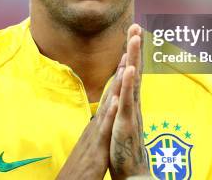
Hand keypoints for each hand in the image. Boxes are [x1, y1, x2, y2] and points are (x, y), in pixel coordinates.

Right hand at [56, 54, 126, 179]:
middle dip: (121, 67)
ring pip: (108, 104)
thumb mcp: (93, 144)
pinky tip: (119, 99)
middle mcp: (97, 122)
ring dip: (117, 83)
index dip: (120, 74)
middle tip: (128, 44)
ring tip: (126, 60)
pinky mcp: (97, 147)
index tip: (129, 53)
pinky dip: (111, 113)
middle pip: (111, 90)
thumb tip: (102, 118)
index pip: (112, 93)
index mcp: (99, 122)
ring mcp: (96, 133)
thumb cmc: (83, 169)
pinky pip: (105, 128)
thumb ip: (97, 129)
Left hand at [109, 24, 149, 179]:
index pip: (131, 72)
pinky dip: (128, 84)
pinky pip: (127, 101)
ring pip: (132, 80)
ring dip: (133, 58)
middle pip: (135, 70)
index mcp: (130, 101)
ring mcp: (130, 111)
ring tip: (134, 39)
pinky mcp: (125, 123)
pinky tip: (130, 69)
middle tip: (136, 26)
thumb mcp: (122, 120)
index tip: (133, 33)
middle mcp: (133, 103)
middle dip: (135, 48)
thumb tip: (122, 90)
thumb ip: (123, 104)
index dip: (132, 53)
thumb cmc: (125, 147)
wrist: (131, 172)